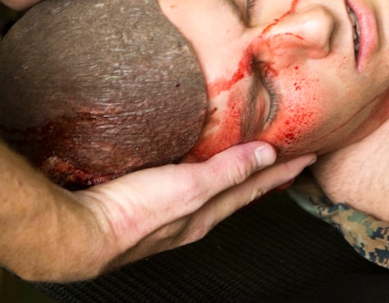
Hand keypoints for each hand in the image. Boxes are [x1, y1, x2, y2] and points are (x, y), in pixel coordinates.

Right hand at [41, 142, 314, 281]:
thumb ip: (228, 171)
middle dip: (261, 174)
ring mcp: (168, 212)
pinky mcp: (143, 202)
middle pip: (236, 191)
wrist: (81, 234)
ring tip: (244, 156)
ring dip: (231, 173)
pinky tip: (186, 162)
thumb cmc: (134, 214)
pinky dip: (197, 171)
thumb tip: (267, 157)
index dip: (281, 171)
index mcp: (207, 213)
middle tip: (284, 157)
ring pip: (210, 188)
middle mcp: (192, 216)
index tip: (307, 155)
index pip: (254, 187)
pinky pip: (182, 183)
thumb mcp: (190, 188)